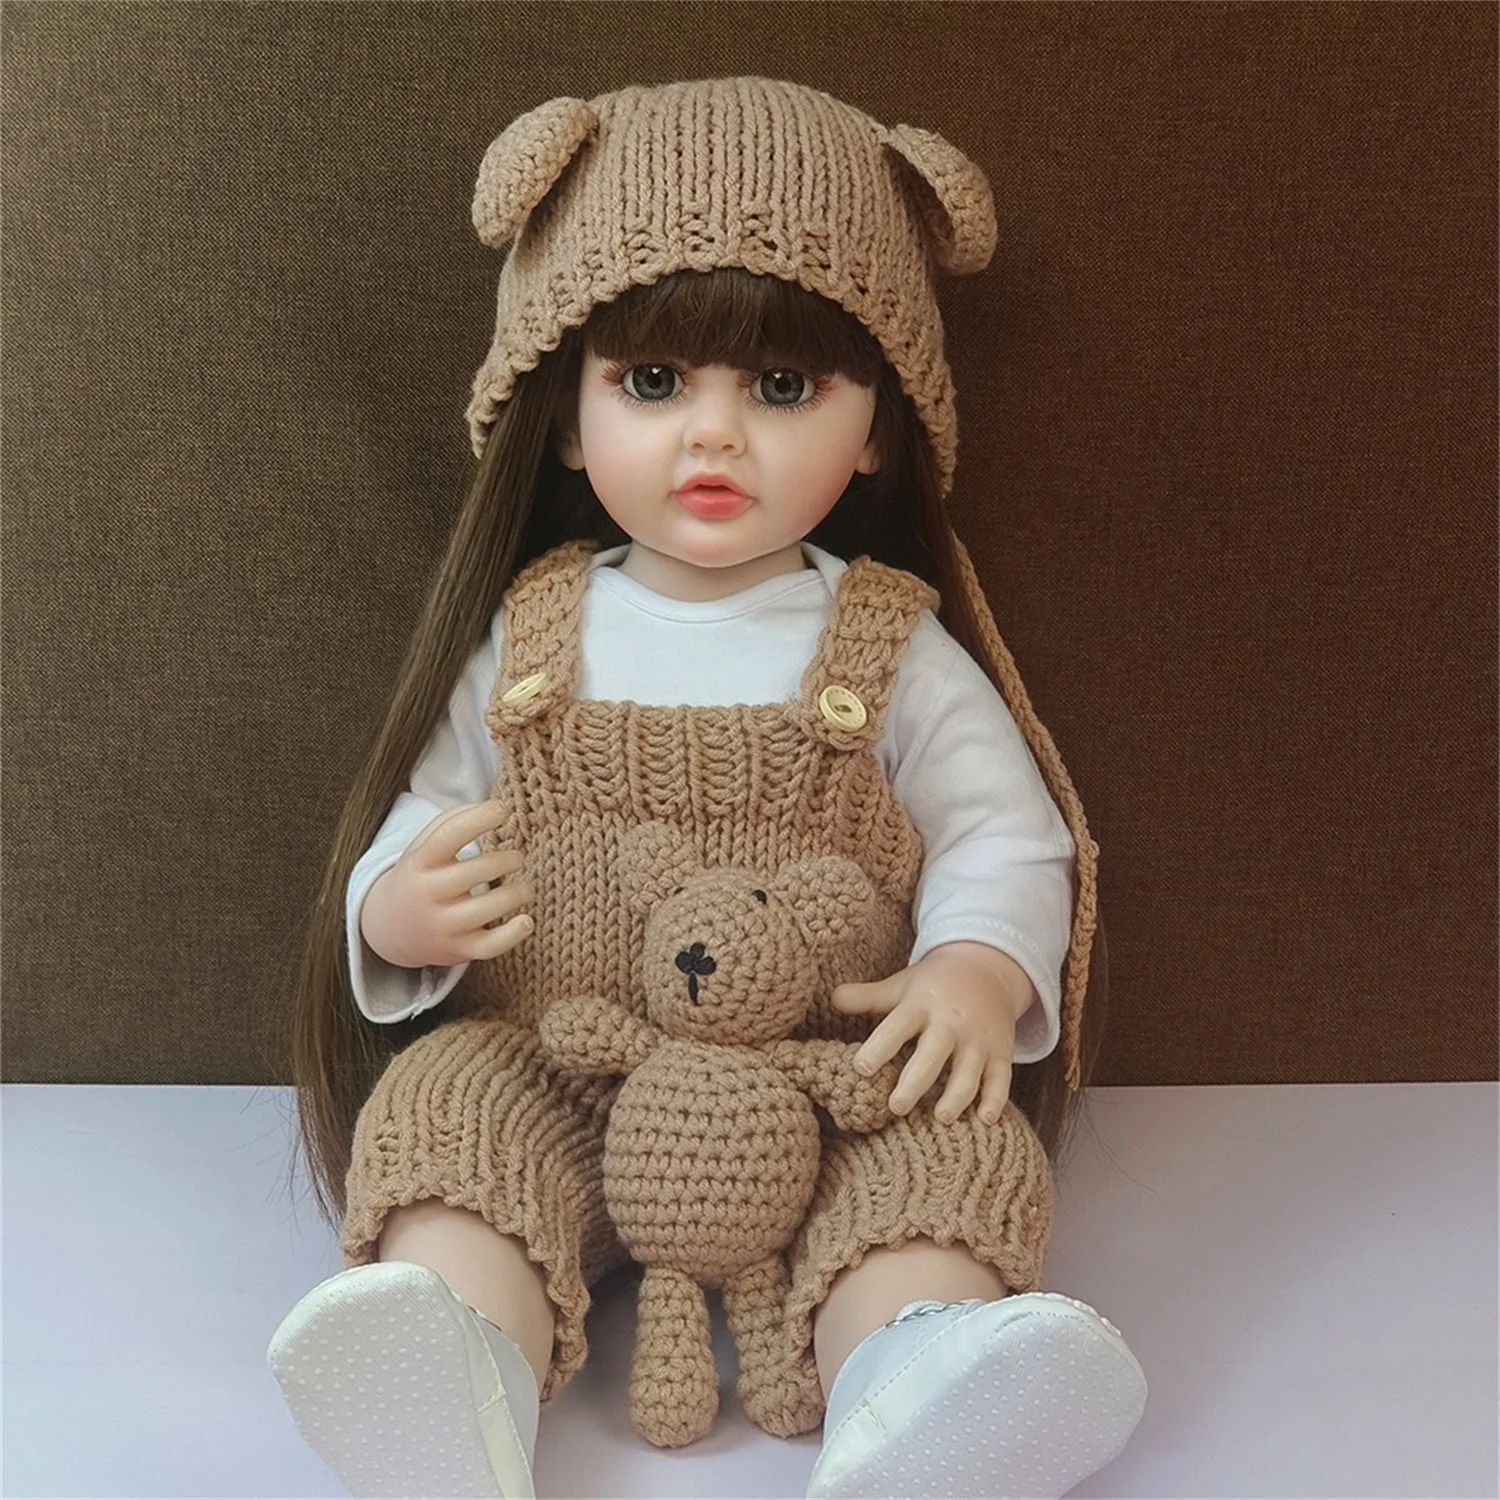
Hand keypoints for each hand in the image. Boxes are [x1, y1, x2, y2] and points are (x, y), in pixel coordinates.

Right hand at [359, 800, 534, 968]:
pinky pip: (491, 946)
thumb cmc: (420, 876)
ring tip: (526, 888)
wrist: (388, 929)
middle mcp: (430, 894)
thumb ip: (452, 820)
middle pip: (478, 871)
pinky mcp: (458, 950)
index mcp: (420, 863)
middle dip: (508, 860)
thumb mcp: (423, 846)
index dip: (478, 819)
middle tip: (518, 858)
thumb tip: (493, 806)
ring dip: (518, 893)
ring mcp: (444, 925)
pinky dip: (514, 934)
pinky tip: (526, 921)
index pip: (448, 835)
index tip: (503, 809)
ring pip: (490, 907)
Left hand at [831, 942, 1035, 1124]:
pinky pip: (1001, 1077)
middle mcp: (950, 1022)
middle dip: (915, 1081)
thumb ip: (868, 997)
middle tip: (896, 1107)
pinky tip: (985, 1120)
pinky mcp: (1000, 1052)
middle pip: (933, 1053)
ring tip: (941, 1118)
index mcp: (921, 1005)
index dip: (879, 1046)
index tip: (860, 1067)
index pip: (897, 1026)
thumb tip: (832, 998)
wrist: (987, 967)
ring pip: (969, 1070)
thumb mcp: (901, 986)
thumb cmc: (932, 985)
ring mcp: (978, 1038)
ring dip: (957, 1095)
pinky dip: (996, 1098)